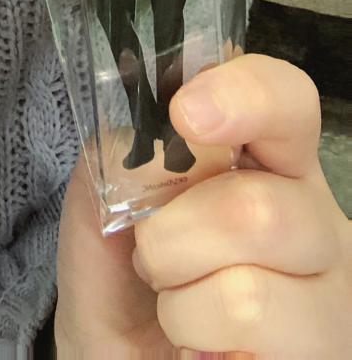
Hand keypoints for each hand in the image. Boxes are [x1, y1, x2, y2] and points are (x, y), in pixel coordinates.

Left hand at [54, 53, 350, 356]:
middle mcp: (315, 222)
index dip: (243, 94)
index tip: (185, 111)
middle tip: (152, 259)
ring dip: (181, 304)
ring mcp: (331, 299)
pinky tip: (206, 350)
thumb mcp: (97, 214)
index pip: (287, 101)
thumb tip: (156, 150)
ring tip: (179, 311)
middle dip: (172, 240)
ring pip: (248, 293)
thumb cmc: (123, 288)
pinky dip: (198, 344)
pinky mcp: (324, 356)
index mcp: (266, 163)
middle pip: (260, 210)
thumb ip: (117, 166)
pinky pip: (248, 345)